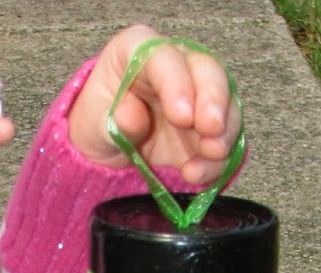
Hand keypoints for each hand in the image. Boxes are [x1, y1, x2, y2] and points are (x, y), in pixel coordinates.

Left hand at [67, 26, 238, 188]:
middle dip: (214, 101)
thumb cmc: (100, 123)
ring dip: (225, 132)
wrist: (109, 148)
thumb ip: (114, 121)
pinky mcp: (208, 127)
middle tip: (211, 131)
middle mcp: (176, 66)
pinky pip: (226, 137)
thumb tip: (131, 117)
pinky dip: (219, 158)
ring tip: (211, 155)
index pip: (165, 57)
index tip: (181, 116)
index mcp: (139, 51)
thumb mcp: (94, 124)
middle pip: (207, 70)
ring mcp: (197, 95)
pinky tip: (198, 173)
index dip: (178, 84)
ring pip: (226, 102)